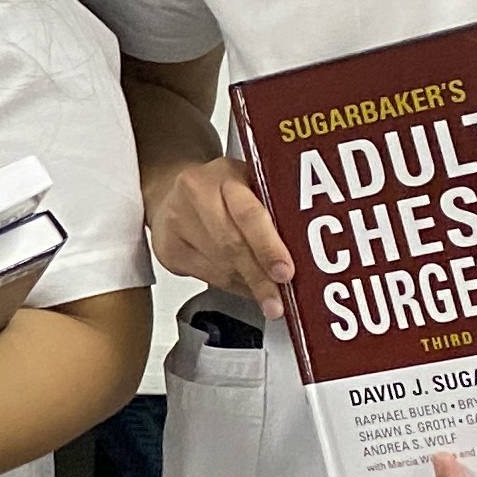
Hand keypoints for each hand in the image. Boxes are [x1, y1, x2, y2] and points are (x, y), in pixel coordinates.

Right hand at [148, 155, 294, 318]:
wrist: (172, 193)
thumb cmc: (222, 190)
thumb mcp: (251, 183)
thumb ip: (274, 206)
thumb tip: (309, 251)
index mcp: (224, 175)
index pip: (248, 214)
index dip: (268, 247)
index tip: (286, 273)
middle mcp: (196, 195)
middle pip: (232, 245)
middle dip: (260, 278)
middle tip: (278, 301)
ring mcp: (176, 222)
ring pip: (219, 266)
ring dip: (248, 286)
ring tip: (269, 298)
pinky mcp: (167, 248)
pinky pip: (205, 276)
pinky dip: (231, 286)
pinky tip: (245, 286)